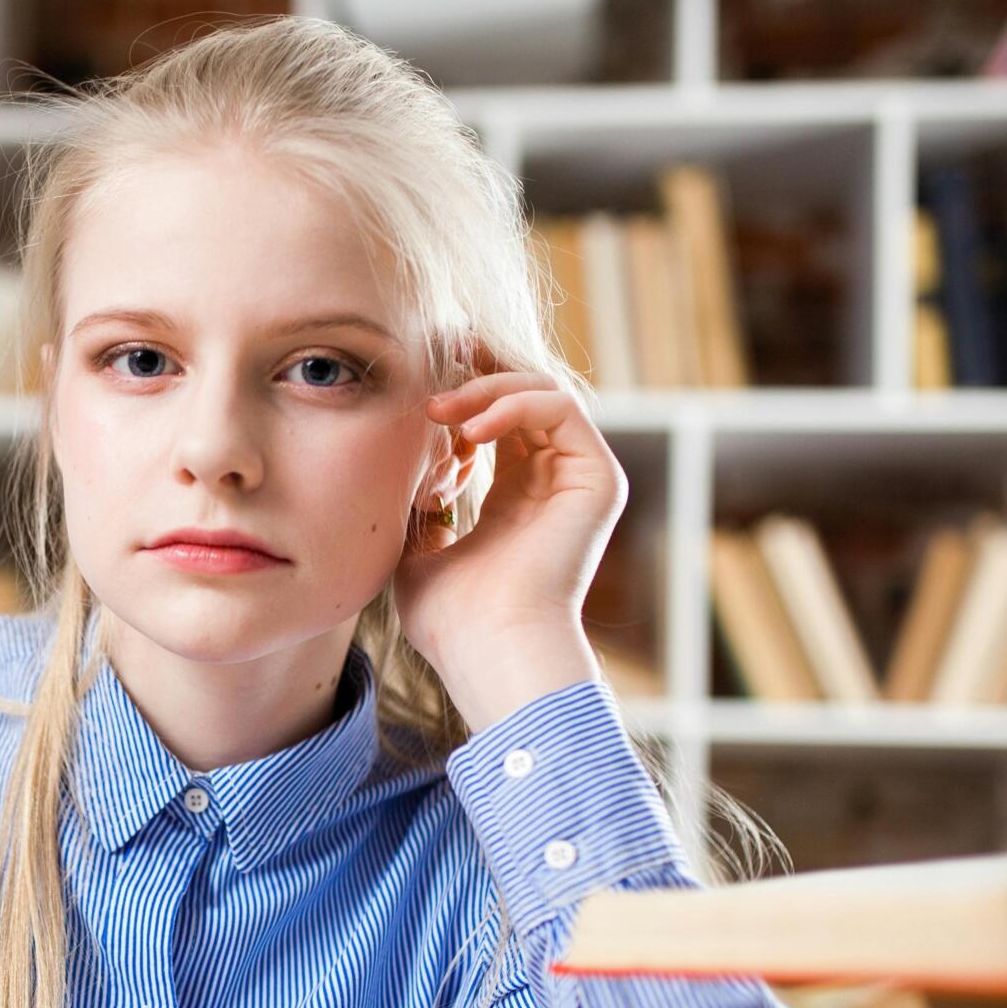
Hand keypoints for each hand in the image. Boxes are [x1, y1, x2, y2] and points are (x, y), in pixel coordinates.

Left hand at [393, 351, 625, 734]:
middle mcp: (552, 483)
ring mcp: (578, 479)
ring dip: (485, 388)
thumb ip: (419, 506)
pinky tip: (469, 429)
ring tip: (439, 409)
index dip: (459, 392)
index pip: (496, 420)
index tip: (414, 386)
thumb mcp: (416, 550)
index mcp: (514, 499)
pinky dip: (513, 404)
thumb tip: (409, 474)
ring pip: (541, 392)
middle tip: (432, 359)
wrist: (488, 649)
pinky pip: (561, 408)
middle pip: (523, 394)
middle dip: (476, 369)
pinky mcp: (597, 479)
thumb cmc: (450, 620)